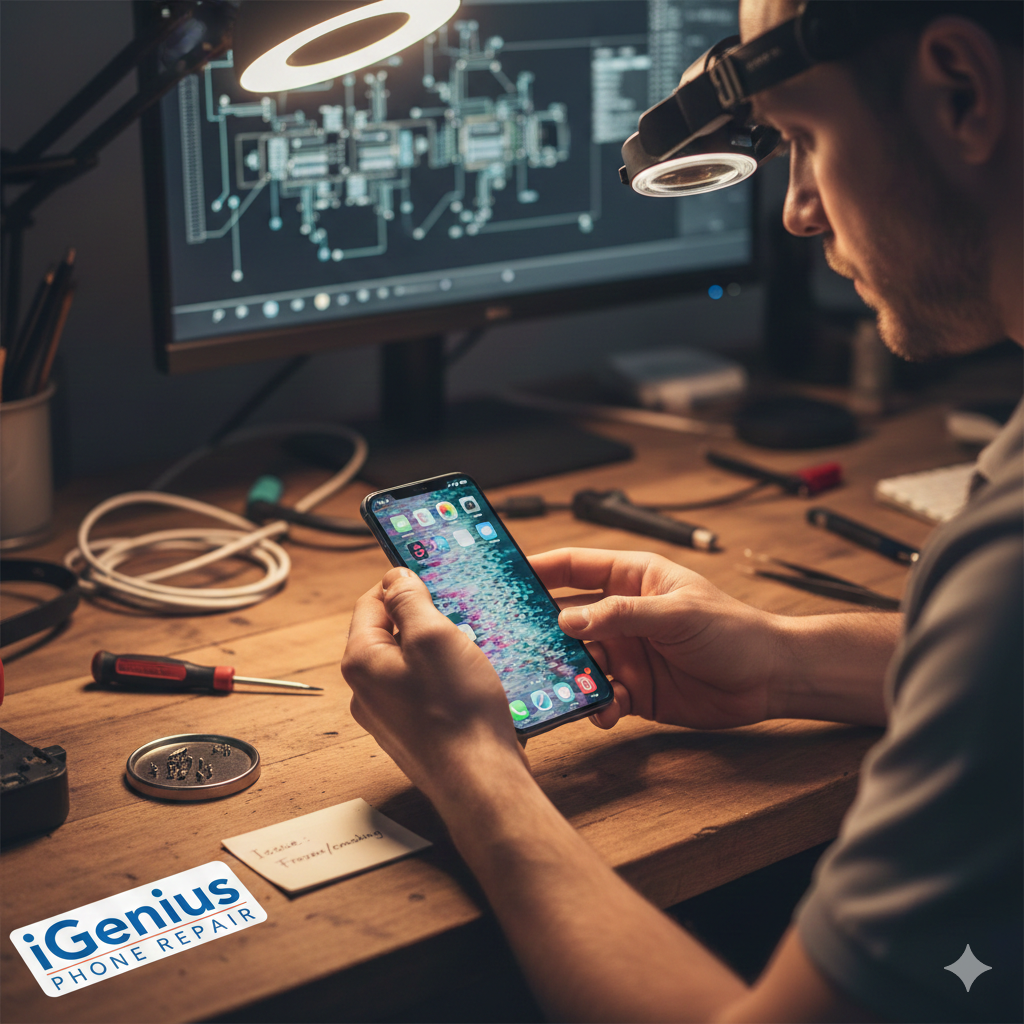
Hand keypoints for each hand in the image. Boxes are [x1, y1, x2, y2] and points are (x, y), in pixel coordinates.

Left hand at [341, 568, 527, 800]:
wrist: (479, 780)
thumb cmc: (457, 711)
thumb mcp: (434, 636)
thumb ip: (409, 600)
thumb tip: (394, 577)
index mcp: (361, 661)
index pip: (370, 603)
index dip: (401, 586)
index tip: (431, 581)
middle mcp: (365, 690)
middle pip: (388, 633)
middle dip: (423, 620)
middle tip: (457, 618)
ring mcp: (387, 715)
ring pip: (408, 663)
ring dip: (436, 651)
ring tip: (468, 654)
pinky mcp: (412, 733)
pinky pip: (422, 691)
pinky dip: (444, 680)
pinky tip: (469, 685)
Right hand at [531, 548, 782, 730]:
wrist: (770, 679)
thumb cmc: (734, 630)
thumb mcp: (677, 613)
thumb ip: (622, 615)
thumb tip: (569, 620)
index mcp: (632, 579)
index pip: (576, 567)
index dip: (541, 568)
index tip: (507, 575)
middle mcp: (623, 615)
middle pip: (568, 619)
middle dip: (544, 631)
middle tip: (517, 643)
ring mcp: (627, 653)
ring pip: (580, 661)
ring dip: (568, 674)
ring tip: (559, 685)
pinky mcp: (635, 690)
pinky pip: (601, 695)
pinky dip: (596, 704)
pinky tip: (603, 710)